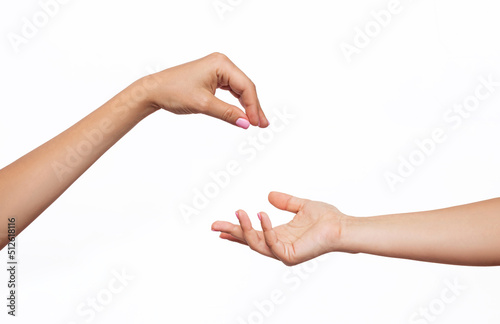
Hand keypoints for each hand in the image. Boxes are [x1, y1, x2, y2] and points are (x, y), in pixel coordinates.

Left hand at [143, 52, 267, 128]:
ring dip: (247, 106)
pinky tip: (243, 113)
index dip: (253, 106)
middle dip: (254, 107)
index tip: (255, 123)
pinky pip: (231, 90)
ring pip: (239, 90)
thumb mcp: (203, 104)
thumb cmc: (174, 91)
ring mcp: (217, 70)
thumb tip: (246, 123)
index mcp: (221, 64)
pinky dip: (237, 103)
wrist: (154, 90)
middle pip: (245, 87)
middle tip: (263, 125)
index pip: (245, 86)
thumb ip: (227, 113)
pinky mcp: (213, 77)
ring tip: (256, 122)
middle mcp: (221, 63)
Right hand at [212, 192, 346, 265]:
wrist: (341, 226)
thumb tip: (269, 195)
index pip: (253, 234)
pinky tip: (261, 214)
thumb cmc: (326, 218)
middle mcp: (278, 245)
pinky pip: (272, 242)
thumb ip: (285, 202)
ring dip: (245, 229)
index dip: (236, 231)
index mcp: (279, 235)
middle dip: (232, 233)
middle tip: (215, 226)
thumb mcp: (301, 206)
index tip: (219, 227)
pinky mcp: (290, 255)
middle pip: (249, 241)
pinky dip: (265, 229)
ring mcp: (283, 252)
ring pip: (256, 243)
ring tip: (239, 212)